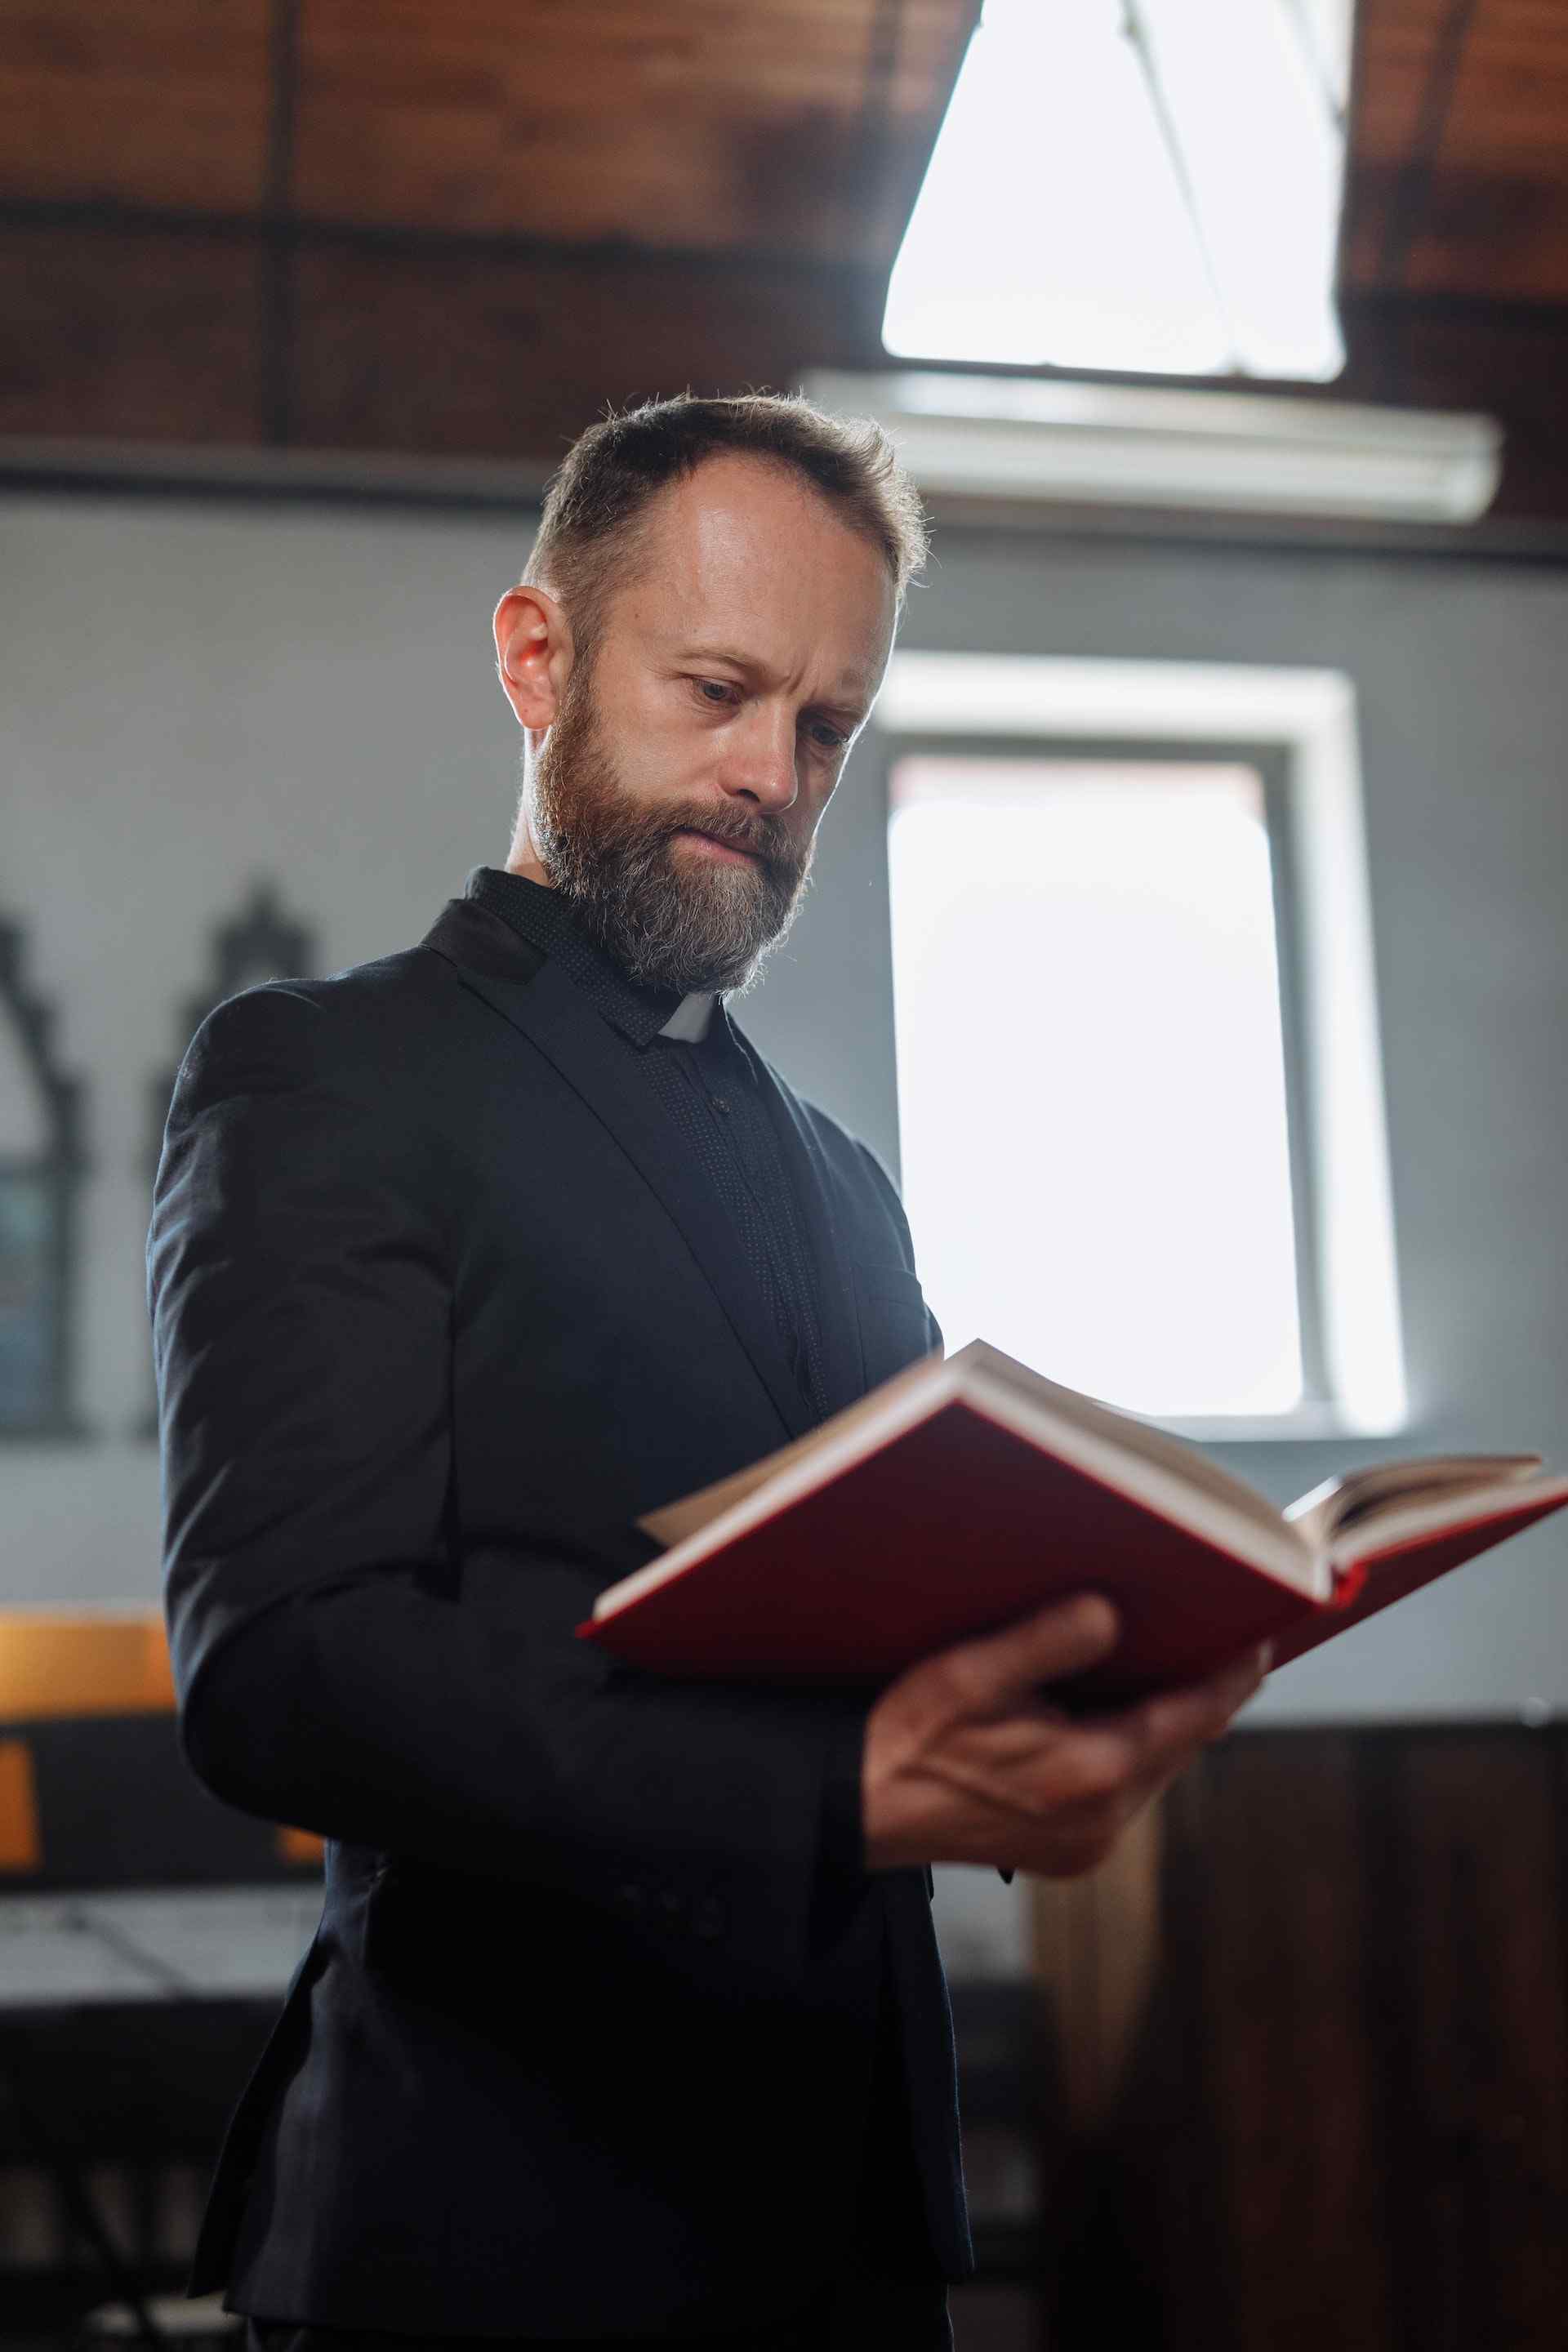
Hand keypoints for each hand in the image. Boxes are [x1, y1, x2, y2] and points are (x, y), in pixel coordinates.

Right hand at [860, 1593, 1267, 1876]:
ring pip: (1153, 1769)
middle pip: (1180, 1744)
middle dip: (1199, 1691)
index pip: (1194, 1716)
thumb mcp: (973, 1672)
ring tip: (1166, 1663)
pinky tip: (1108, 1713)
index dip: (1233, 1673)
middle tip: (1219, 1633)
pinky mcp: (1067, 1856)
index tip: (1263, 1634)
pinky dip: (1128, 1750)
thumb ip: (1048, 1640)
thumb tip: (1111, 1613)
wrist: (859, 1807)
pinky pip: (1123, 1792)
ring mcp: (1086, 1846)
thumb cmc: (909, 1734)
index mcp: (1090, 1772)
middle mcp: (1102, 1820)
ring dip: (1161, 1722)